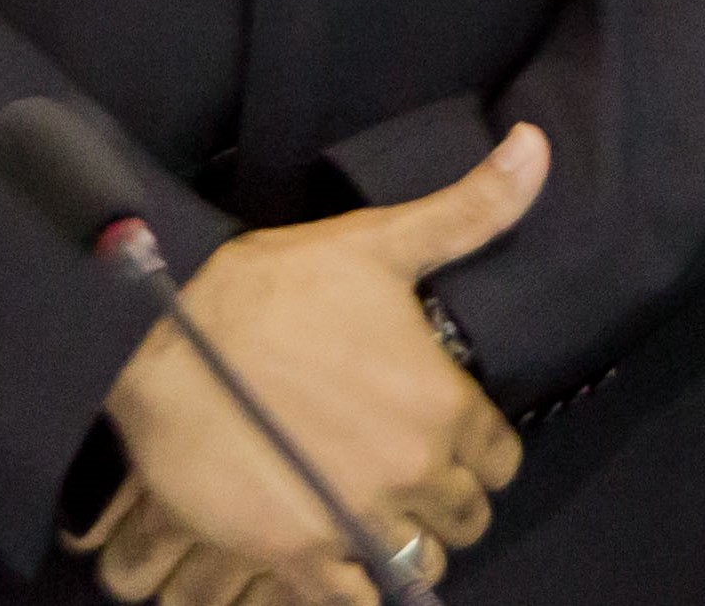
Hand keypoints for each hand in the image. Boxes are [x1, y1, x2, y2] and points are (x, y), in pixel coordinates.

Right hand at [83, 123, 543, 604]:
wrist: (167, 336)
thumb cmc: (276, 285)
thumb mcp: (383, 242)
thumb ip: (474, 208)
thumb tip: (537, 144)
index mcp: (442, 402)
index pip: (500, 457)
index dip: (483, 454)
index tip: (456, 444)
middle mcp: (410, 467)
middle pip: (464, 513)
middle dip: (449, 500)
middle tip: (417, 482)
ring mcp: (354, 515)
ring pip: (418, 562)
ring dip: (410, 547)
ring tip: (385, 524)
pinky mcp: (293, 549)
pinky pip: (354, 599)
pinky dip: (361, 591)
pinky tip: (347, 564)